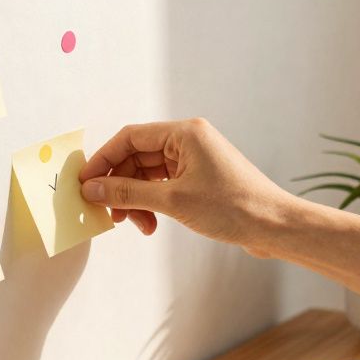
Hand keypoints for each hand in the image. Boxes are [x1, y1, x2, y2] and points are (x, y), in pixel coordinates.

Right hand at [78, 118, 294, 254]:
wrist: (274, 226)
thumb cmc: (233, 207)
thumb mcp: (173, 201)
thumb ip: (128, 192)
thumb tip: (94, 188)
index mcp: (185, 133)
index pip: (130, 138)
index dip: (104, 160)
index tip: (86, 183)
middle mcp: (190, 141)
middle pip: (137, 157)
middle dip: (121, 186)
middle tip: (110, 213)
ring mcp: (196, 160)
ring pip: (149, 175)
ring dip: (137, 200)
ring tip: (137, 225)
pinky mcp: (201, 180)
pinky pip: (165, 186)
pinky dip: (153, 204)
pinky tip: (152, 224)